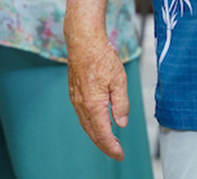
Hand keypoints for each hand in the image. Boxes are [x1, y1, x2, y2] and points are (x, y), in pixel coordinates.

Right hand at [67, 34, 129, 160]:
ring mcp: (76, 100)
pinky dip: (91, 125)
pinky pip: (83, 115)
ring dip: (98, 136)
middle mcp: (82, 106)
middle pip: (93, 133)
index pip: (103, 134)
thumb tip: (121, 123)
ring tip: (110, 142)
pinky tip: (98, 123)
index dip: (112, 147)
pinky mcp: (74, 93)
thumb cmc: (102, 58)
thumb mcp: (119, 80)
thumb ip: (121, 104)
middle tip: (117, 153)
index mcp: (94, 105)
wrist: (84, 42)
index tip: (120, 155)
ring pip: (86, 125)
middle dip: (105, 146)